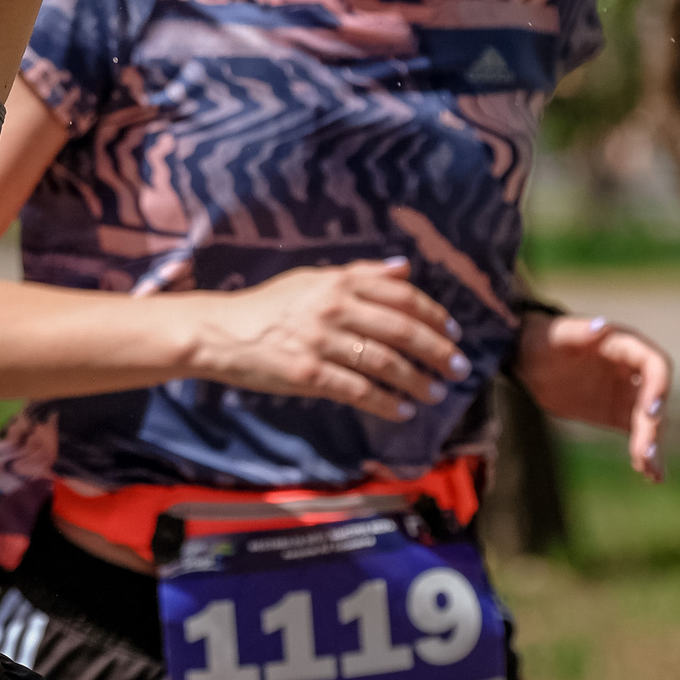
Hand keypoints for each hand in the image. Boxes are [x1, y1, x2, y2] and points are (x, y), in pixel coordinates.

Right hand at [182, 258, 472, 420]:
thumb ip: (359, 273)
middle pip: (400, 330)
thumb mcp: (311, 278)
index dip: (434, 315)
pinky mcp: (308, 373)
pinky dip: (385, 403)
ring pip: (384, 363)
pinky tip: (402, 411)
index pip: (401, 296)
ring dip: (416, 380)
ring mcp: (320, 341)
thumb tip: (404, 268)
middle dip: (436, 351)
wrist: (220, 332)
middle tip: (459, 368)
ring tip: (434, 393)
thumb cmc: (267, 305)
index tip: (454, 332)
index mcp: (338, 282)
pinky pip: (357, 390)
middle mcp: (333, 308)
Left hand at [513, 313, 672, 480]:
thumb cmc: (544, 338)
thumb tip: (602, 326)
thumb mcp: (556, 335)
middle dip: (653, 426)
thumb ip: (580, 332)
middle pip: (655, 400)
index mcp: (625, 346)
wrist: (530, 358)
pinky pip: (638, 435)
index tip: (651, 411)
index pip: (655, 365)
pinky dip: (645, 454)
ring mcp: (628, 394)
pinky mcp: (618, 414)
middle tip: (644, 452)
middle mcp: (634, 371)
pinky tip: (650, 475)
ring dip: (652, 445)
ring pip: (650, 422)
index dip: (659, 387)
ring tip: (649, 470)